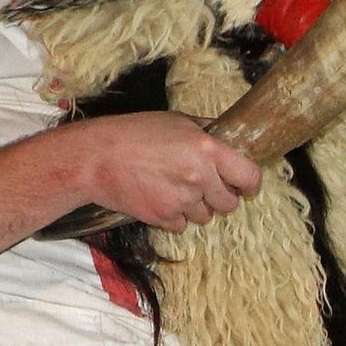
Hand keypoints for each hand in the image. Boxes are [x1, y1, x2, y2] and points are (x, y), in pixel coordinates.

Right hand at [63, 112, 262, 231]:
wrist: (95, 158)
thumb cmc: (135, 133)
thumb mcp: (177, 121)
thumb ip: (208, 131)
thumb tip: (232, 136)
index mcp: (208, 149)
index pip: (250, 177)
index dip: (248, 183)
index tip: (242, 183)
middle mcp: (200, 177)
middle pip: (230, 203)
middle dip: (220, 197)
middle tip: (201, 185)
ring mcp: (182, 200)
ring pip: (206, 217)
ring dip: (196, 207)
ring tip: (173, 187)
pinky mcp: (164, 218)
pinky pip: (183, 225)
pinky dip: (175, 216)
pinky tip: (159, 197)